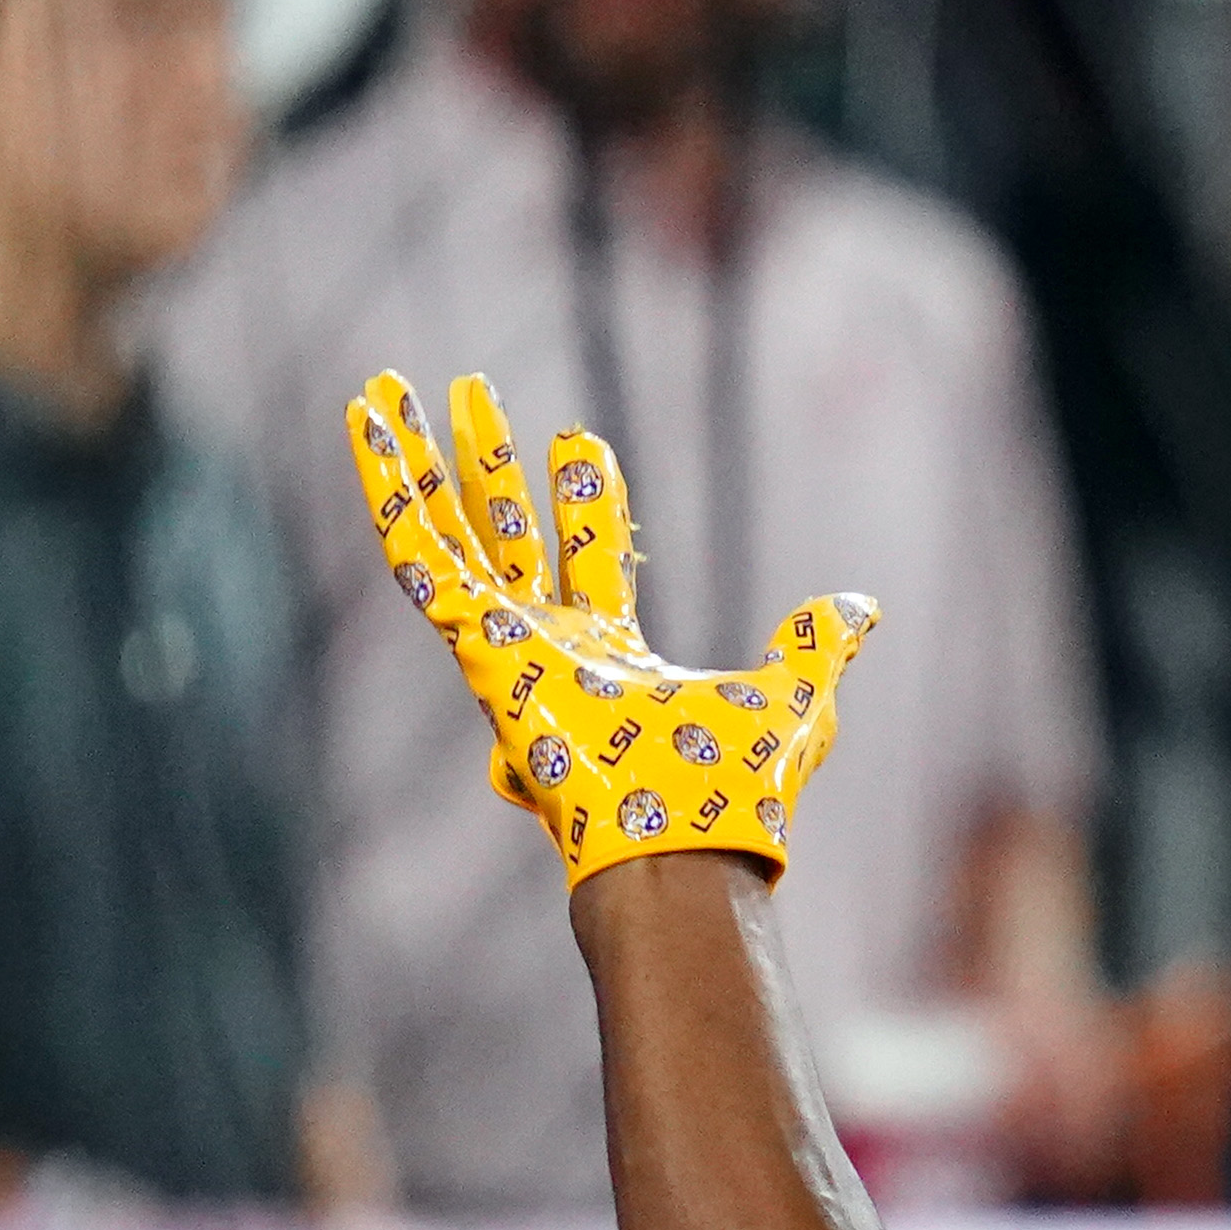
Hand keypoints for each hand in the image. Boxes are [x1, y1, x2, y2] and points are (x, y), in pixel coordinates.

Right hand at [343, 369, 875, 887]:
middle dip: (491, 465)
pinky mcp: (475, 640)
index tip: (578, 437)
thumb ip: (818, 645)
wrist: (686, 841)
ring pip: (448, 533)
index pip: (591, 558)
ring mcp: (503, 644)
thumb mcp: (795, 696)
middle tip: (472, 392)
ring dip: (418, 461)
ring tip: (392, 388)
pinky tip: (367, 424)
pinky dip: (388, 487)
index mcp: (611, 659)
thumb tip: (863, 607)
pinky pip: (418, 554)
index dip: (587, 499)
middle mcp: (547, 648)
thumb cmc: (734, 788)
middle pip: (509, 534)